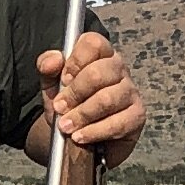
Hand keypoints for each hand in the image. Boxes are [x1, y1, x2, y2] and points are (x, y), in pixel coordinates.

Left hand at [34, 28, 144, 167]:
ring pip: (106, 99)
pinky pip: (117, 123)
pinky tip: (81, 136)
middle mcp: (118, 69)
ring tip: (67, 126)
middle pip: (98, 73)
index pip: (93, 43)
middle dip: (74, 94)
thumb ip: (47, 69)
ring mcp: (130, 92)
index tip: (64, 79)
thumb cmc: (69, 107)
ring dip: (82, 115)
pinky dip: (94, 132)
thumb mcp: (52, 87)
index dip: (75, 61)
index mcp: (99, 55)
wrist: (77, 141)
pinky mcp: (137, 116)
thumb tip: (53, 60)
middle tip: (60, 108)